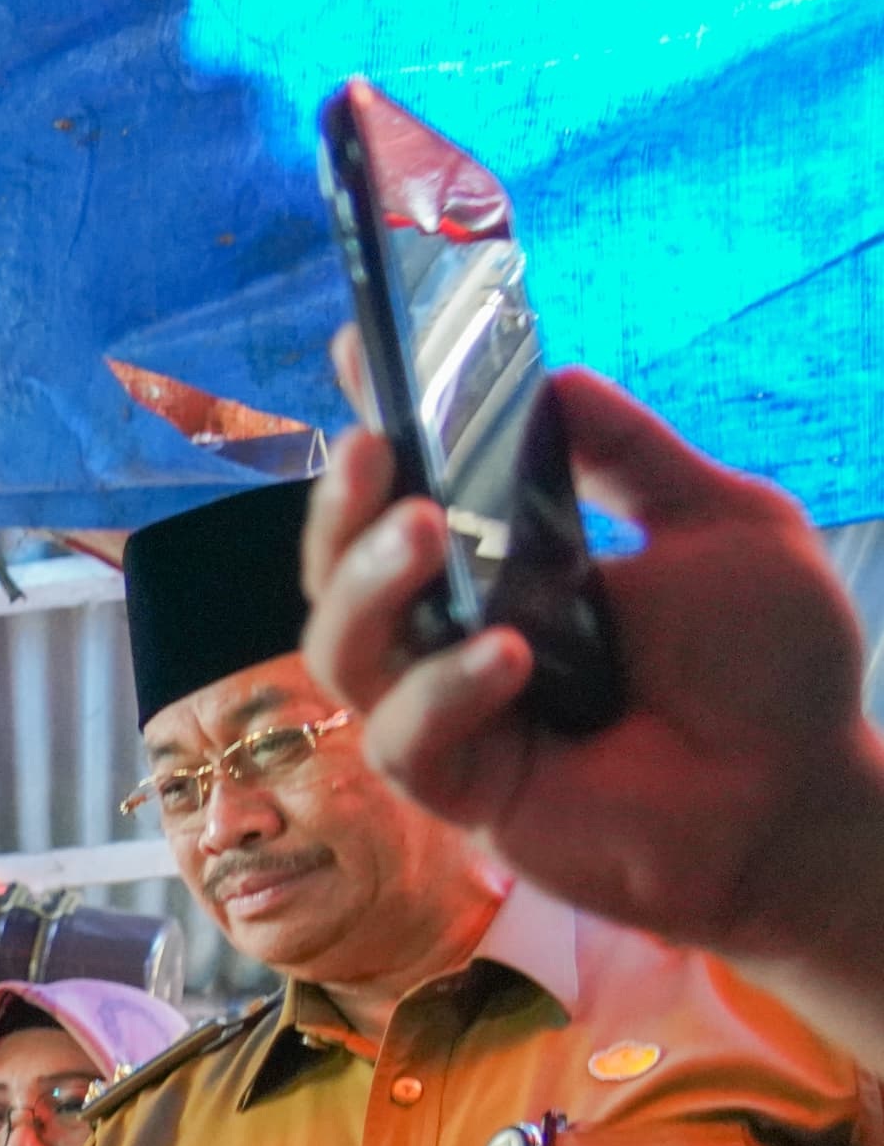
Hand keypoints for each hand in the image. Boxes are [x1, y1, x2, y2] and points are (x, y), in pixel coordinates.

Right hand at [300, 364, 883, 968]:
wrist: (805, 795)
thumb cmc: (773, 673)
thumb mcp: (721, 522)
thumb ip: (632, 455)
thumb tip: (552, 376)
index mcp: (508, 571)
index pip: (411, 496)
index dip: (376, 432)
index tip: (355, 350)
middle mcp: (458, 639)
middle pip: (339, 575)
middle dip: (341, 508)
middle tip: (372, 447)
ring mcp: (453, 719)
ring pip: (344, 655)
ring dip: (369, 587)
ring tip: (421, 532)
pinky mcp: (467, 792)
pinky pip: (410, 742)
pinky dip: (447, 691)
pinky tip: (510, 656)